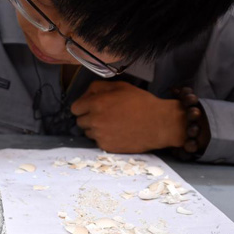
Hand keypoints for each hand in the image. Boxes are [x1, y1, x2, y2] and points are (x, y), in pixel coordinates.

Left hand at [71, 81, 185, 152]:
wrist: (158, 124)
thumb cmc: (141, 102)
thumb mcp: (120, 86)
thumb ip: (98, 88)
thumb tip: (86, 95)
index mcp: (96, 104)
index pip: (75, 108)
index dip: (82, 107)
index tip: (90, 107)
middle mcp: (95, 120)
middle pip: (79, 121)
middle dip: (88, 117)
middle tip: (103, 115)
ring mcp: (100, 135)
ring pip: (88, 132)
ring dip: (95, 128)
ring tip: (111, 124)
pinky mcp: (106, 146)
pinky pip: (97, 141)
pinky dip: (104, 137)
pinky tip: (116, 132)